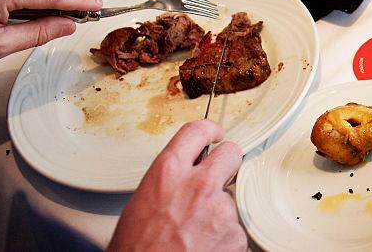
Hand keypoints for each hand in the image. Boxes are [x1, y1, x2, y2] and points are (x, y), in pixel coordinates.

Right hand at [108, 120, 244, 251]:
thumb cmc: (135, 251)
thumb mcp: (142, 203)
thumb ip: (170, 181)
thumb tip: (184, 177)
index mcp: (168, 173)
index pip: (197, 131)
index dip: (210, 131)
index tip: (215, 135)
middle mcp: (199, 185)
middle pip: (232, 153)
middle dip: (227, 163)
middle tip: (217, 178)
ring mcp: (221, 210)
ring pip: (230, 200)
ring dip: (218, 213)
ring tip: (194, 235)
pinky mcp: (236, 235)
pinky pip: (235, 229)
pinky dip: (224, 238)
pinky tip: (203, 248)